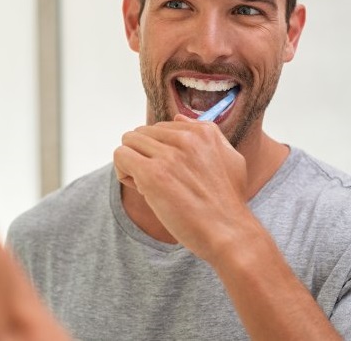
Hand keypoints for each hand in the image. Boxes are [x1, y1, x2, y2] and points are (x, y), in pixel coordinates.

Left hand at [114, 114, 250, 262]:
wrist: (229, 233)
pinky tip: (141, 190)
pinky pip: (121, 156)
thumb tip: (178, 117)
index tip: (171, 171)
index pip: (161, 128)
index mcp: (203, 132)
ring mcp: (168, 155)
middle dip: (144, 156)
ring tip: (148, 186)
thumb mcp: (230, 158)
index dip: (160, 150)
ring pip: (129, 142)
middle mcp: (186, 138)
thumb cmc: (228, 202)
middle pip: (142, 133)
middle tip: (159, 181)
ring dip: (133, 164)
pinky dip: (123, 172)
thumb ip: (207, 134)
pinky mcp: (153, 174)